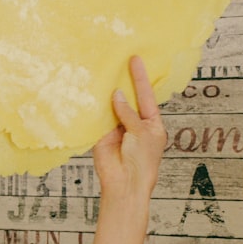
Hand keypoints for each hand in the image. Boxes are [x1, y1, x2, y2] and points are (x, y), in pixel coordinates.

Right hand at [93, 56, 167, 196]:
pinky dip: (95, 107)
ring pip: (112, 107)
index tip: (136, 60)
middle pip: (128, 99)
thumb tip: (116, 95)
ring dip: (108, 93)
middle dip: (123, 83)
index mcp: (151, 124)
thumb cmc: (142, 161)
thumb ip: (128, 113)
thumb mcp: (141, 132)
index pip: (146, 96)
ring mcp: (117, 128)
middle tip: (118, 60)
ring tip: (103, 71)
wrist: (124, 184)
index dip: (140, 78)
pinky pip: (98, 117)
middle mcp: (134, 124)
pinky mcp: (102, 134)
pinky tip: (91, 91)